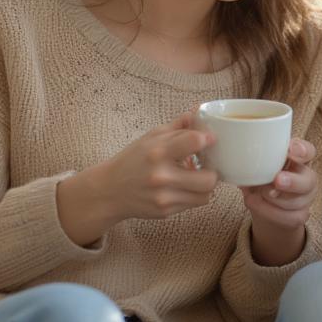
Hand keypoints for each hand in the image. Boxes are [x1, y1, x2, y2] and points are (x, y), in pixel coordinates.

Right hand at [59, 112, 218, 243]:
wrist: (109, 191)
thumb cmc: (133, 160)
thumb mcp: (152, 137)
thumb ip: (179, 125)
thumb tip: (200, 109)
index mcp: (158, 152)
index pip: (195, 141)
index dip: (208, 139)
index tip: (208, 139)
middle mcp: (161, 176)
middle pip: (209, 178)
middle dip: (212, 169)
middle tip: (206, 163)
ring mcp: (164, 197)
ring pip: (207, 194)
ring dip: (206, 184)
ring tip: (196, 175)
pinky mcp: (166, 212)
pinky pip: (195, 203)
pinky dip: (195, 194)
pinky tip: (185, 186)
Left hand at [243, 138, 318, 265]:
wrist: (263, 206)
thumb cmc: (260, 177)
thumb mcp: (255, 165)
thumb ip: (251, 160)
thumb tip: (233, 154)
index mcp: (297, 158)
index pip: (308, 151)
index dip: (302, 150)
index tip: (290, 150)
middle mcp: (306, 177)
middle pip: (309, 180)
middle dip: (292, 181)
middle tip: (277, 180)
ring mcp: (305, 198)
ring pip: (296, 202)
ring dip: (274, 199)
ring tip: (256, 194)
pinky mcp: (300, 215)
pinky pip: (288, 217)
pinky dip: (268, 211)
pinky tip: (255, 203)